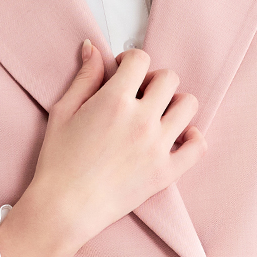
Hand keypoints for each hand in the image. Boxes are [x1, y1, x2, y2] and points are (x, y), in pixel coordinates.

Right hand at [0, 41, 206, 256]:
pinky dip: (193, 137)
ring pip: (189, 105)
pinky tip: (177, 137)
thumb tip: (93, 48)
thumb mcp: (63, 112)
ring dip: (175, 104)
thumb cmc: (58, 162)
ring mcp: (158, 146)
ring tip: (158, 114)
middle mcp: (142, 119)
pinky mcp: (166, 172)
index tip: (123, 72)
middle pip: (168, 78)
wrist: (64, 208)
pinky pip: (199, 146)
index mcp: (114, 100)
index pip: (141, 59)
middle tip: (139, 94)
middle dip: (153, 80)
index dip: (131, 60)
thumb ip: (84, 77)